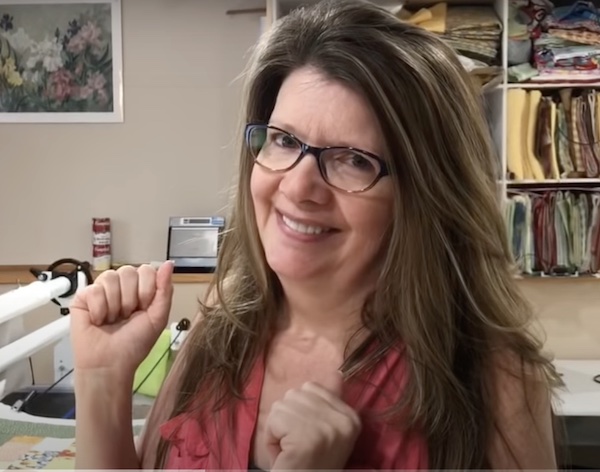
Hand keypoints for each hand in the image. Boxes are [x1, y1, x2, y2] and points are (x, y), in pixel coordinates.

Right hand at [69, 262, 173, 377]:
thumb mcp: (157, 318)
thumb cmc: (134, 344)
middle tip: (126, 316)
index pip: (146, 269)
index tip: (143, 309)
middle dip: (130, 298)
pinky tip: (99, 320)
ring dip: (115, 305)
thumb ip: (164, 290)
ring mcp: (101, 290)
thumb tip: (169, 264)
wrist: (109, 364)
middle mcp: (121, 286)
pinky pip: (93, 289)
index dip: (146, 289)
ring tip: (112, 320)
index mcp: (140, 289)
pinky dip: (99, 309)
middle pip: (128, 271)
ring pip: (110, 277)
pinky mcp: (83, 297)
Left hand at [265, 372, 360, 470]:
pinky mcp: (307, 438)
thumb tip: (337, 373)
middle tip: (296, 446)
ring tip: (289, 451)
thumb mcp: (326, 432)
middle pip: (295, 394)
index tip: (308, 436)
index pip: (313, 387)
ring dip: (277, 429)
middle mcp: (343, 420)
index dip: (300, 410)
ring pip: (282, 405)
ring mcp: (327, 428)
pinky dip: (270, 438)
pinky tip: (284, 455)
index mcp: (351, 417)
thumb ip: (328, 403)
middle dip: (287, 418)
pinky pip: (274, 420)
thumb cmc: (309, 465)